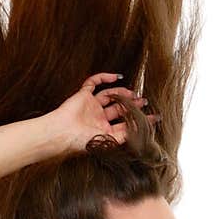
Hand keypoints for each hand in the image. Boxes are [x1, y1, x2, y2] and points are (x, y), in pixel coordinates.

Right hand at [44, 73, 159, 151]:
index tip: (155, 118)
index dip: (141, 121)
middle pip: (119, 109)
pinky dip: (104, 77)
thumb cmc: (84, 141)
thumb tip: (144, 129)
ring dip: (122, 93)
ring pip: (109, 96)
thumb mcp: (110, 141)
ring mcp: (91, 106)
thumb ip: (127, 134)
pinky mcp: (83, 95)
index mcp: (105, 132)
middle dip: (133, 105)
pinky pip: (93, 82)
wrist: (63, 133)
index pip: (126, 125)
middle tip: (145, 101)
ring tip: (134, 94)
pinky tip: (117, 77)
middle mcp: (98, 119)